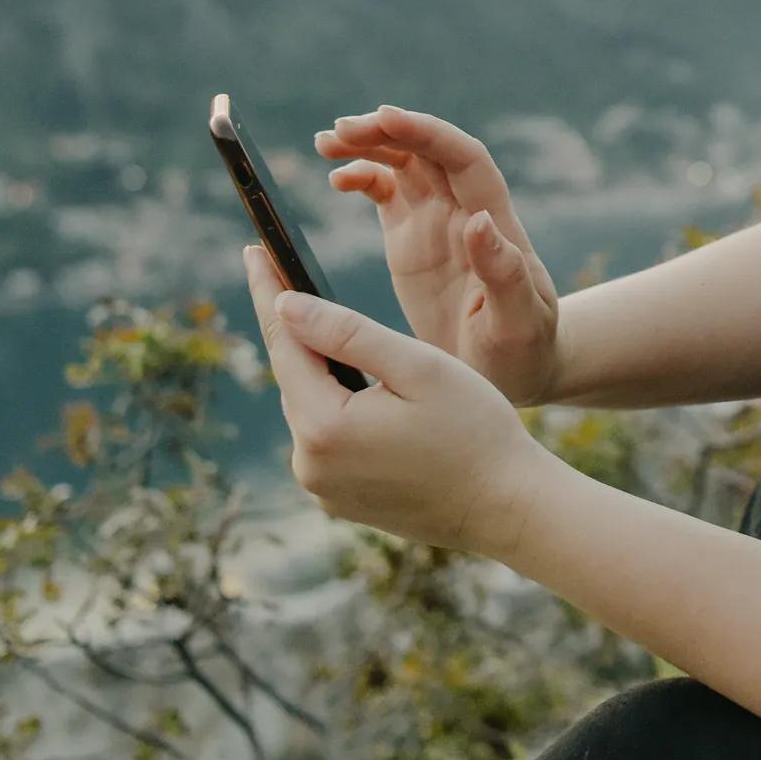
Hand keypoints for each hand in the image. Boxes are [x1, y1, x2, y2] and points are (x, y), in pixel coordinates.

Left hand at [242, 243, 552, 558]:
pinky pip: (327, 437)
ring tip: (328, 327)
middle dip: (296, 328)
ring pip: (310, 407)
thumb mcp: (418, 367)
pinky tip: (358, 385)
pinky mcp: (339, 499)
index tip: (253, 251)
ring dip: (320, 369)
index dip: (268, 292)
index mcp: (325, 428)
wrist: (507, 508)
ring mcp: (322, 488)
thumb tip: (286, 305)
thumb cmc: (475, 430)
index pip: (284, 343)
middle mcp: (310, 465)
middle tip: (286, 273)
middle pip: (294, 377)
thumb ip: (347, 332)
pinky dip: (336, 405)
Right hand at [314, 104, 564, 406]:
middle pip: (429, 150)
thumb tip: (481, 221)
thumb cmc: (524, 350)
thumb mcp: (519, 322)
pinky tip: (337, 179)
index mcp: (496, 224)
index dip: (428, 133)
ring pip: (405, 162)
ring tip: (327, 142)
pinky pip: (387, 192)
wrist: (515, 371)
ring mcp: (438, 222)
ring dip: (369, 145)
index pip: (465, 159)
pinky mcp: (412, 239)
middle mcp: (466, 212)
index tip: (386, 117)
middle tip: (339, 130)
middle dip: (387, 131)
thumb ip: (504, 275)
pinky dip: (362, 177)